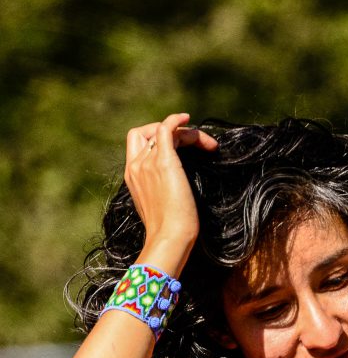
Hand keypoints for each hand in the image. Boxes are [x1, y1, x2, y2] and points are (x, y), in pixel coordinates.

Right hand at [125, 112, 218, 273]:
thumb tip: (175, 185)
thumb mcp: (160, 205)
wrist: (169, 238)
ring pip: (165, 131)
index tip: (178, 148)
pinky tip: (188, 119)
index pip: (138, 143)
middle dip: (173, 133)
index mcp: (132, 176)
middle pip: (151, 133)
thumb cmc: (169, 231)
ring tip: (206, 146)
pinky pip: (167, 128)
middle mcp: (136, 165)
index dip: (156, 138)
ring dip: (187, 134)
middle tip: (195, 146)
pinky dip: (177, 120)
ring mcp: (148, 162)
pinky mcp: (164, 161)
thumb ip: (161, 189)